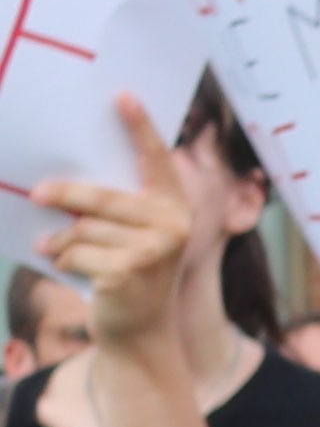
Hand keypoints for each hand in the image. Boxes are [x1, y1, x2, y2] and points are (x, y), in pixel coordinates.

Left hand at [24, 96, 203, 359]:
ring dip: (61, 241)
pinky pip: (75, 254)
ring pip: (83, 230)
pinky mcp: (128, 272)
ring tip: (55, 249)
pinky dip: (64, 262)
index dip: (140, 126)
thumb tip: (60, 190)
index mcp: (176, 205)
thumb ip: (114, 212)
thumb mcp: (131, 237)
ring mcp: (155, 249)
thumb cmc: (128, 273)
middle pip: (104, 198)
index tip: (121, 95)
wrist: (140, 330)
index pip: (157, 159)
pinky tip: (72, 271)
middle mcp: (173, 223)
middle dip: (66, 195)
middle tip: (37, 194)